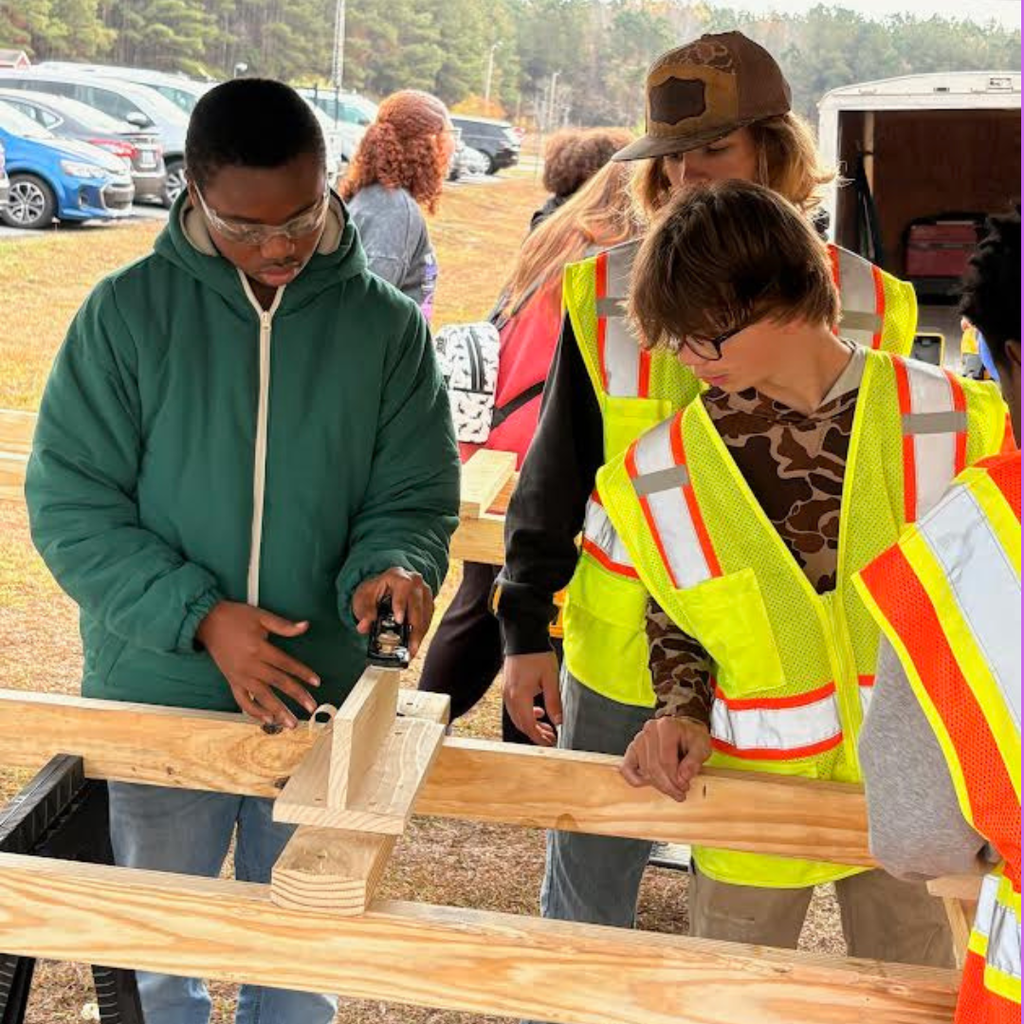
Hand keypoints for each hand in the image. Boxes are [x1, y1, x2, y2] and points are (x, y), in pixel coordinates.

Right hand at [196, 601, 319, 728]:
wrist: (207, 622)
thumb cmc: (234, 617)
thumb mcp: (261, 616)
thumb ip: (284, 625)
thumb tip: (304, 626)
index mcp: (258, 648)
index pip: (286, 664)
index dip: (303, 673)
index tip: (316, 682)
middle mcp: (250, 665)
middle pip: (278, 683)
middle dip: (297, 696)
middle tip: (311, 707)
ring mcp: (240, 676)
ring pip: (262, 697)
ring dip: (278, 711)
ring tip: (291, 722)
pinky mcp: (231, 681)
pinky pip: (243, 701)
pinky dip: (254, 712)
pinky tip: (267, 719)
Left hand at [352, 567, 433, 658]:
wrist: (383, 589)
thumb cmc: (373, 592)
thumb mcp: (363, 598)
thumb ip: (364, 612)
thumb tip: (363, 626)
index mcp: (397, 575)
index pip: (403, 586)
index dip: (401, 603)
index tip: (398, 620)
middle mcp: (415, 581)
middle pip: (417, 603)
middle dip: (414, 626)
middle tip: (408, 645)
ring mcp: (424, 592)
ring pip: (426, 613)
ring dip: (419, 634)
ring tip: (412, 651)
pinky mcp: (428, 603)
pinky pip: (428, 619)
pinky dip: (421, 633)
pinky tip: (415, 646)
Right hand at [502, 651, 561, 746]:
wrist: (523, 637)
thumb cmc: (536, 655)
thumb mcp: (550, 679)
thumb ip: (554, 702)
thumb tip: (558, 721)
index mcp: (519, 696)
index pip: (528, 724)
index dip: (539, 737)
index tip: (549, 742)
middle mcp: (509, 696)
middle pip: (521, 723)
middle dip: (535, 733)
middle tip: (550, 737)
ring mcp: (506, 691)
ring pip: (517, 716)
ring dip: (531, 724)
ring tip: (546, 726)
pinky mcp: (507, 687)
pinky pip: (514, 707)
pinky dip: (525, 713)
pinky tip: (537, 711)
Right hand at [620, 717, 711, 801]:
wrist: (684, 730)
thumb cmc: (692, 737)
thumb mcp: (702, 746)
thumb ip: (694, 761)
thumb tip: (683, 777)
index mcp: (667, 726)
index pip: (666, 760)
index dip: (675, 779)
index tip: (684, 787)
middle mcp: (650, 729)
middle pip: (654, 767)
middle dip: (667, 785)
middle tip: (679, 793)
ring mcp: (639, 738)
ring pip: (644, 770)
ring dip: (657, 784)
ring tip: (671, 788)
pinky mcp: (632, 748)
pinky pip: (627, 768)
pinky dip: (634, 779)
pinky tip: (648, 783)